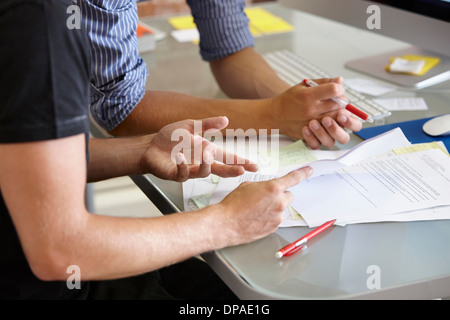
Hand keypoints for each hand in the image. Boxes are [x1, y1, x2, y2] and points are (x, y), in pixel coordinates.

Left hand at [140, 116, 257, 181]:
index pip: (227, 157)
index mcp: (206, 151)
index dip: (240, 162)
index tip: (254, 166)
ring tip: (206, 153)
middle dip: (232, 170)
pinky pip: (183, 173)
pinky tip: (178, 155)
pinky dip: (182, 164)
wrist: (149, 146)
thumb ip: (208, 124)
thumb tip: (226, 119)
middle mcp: (200, 163)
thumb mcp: (190, 126)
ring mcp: (189, 170)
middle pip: (221, 169)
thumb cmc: (170, 138)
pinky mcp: (177, 175)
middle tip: (241, 170)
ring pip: (205, 172)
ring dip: (207, 163)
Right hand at [215, 167, 312, 246]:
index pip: (293, 179)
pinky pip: (276, 219)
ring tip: (256, 211)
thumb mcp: (247, 186)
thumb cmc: (233, 205)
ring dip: (273, 208)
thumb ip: (263, 186)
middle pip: (288, 196)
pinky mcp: (274, 227)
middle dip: (280, 196)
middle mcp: (279, 202)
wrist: (226, 223)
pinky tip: (256, 218)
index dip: (303, 174)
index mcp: (273, 188)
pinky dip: (269, 218)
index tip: (309, 171)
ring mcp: (278, 216)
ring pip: (281, 209)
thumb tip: (267, 189)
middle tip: (266, 199)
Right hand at [270, 77, 361, 147]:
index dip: (339, 88)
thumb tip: (339, 80)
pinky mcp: (310, 133)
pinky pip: (327, 132)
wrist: (274, 115)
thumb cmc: (289, 99)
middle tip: (338, 100)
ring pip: (336, 119)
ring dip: (339, 114)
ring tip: (334, 110)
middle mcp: (310, 110)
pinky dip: (331, 127)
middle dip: (342, 101)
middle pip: (339, 105)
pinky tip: (328, 121)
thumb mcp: (304, 85)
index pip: (334, 90)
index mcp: (308, 95)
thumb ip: (323, 82)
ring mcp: (310, 123)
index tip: (337, 89)